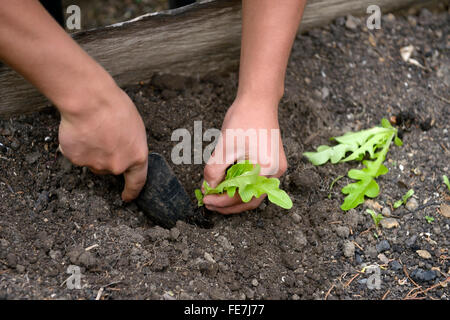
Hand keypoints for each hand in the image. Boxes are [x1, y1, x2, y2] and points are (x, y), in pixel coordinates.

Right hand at [58, 85, 148, 201]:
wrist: (89, 101)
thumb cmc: (115, 107)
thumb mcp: (134, 126)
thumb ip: (130, 144)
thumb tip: (123, 149)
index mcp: (137, 157)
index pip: (137, 182)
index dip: (132, 191)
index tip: (126, 197)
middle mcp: (117, 166)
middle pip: (110, 168)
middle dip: (107, 156)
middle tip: (103, 135)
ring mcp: (96, 164)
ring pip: (92, 162)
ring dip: (91, 150)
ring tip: (91, 128)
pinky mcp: (76, 160)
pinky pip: (75, 154)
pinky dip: (75, 144)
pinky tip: (78, 129)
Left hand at [202, 97, 286, 213]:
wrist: (258, 99)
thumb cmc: (244, 118)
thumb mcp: (225, 146)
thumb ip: (214, 171)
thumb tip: (208, 188)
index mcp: (267, 169)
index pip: (243, 195)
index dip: (222, 201)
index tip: (206, 200)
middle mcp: (276, 172)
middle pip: (251, 198)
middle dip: (229, 203)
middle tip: (209, 203)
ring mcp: (275, 167)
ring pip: (253, 191)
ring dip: (234, 195)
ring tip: (215, 195)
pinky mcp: (271, 162)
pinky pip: (255, 181)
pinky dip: (240, 185)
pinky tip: (226, 183)